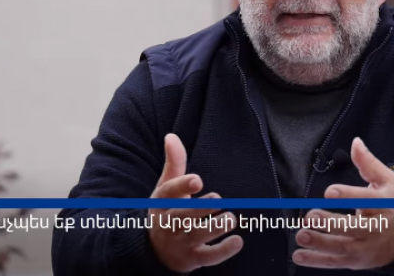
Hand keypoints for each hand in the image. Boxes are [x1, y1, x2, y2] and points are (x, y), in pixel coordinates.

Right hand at [148, 133, 242, 272]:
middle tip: (219, 200)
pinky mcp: (192, 259)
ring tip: (231, 219)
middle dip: (201, 208)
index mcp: (162, 203)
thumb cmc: (167, 211)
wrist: (155, 251)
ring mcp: (180, 243)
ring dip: (214, 228)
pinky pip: (207, 257)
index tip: (198, 180)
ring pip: (196, 236)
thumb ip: (174, 162)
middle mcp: (169, 223)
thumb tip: (171, 135)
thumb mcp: (166, 187)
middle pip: (182, 216)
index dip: (182, 186)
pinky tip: (238, 241)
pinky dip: (223, 251)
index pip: (169, 193)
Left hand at [292, 137, 393, 269]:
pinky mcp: (355, 261)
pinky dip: (316, 261)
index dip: (348, 196)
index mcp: (383, 206)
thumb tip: (356, 143)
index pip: (366, 200)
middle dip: (330, 223)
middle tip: (310, 216)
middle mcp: (375, 229)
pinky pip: (334, 262)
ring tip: (301, 235)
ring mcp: (364, 247)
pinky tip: (299, 255)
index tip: (330, 192)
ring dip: (319, 242)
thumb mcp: (387, 181)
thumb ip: (368, 163)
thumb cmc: (392, 206)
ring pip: (341, 247)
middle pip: (352, 227)